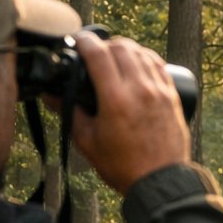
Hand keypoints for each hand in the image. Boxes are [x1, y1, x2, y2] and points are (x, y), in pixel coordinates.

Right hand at [68, 29, 190, 193]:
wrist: (160, 182)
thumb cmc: (123, 166)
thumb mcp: (88, 141)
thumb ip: (69, 113)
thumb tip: (50, 95)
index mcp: (115, 99)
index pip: (98, 54)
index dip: (84, 41)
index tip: (77, 40)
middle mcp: (140, 89)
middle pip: (121, 47)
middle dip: (104, 44)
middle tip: (95, 53)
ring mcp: (159, 91)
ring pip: (141, 52)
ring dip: (125, 49)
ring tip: (114, 57)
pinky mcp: (172, 96)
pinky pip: (158, 64)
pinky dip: (145, 57)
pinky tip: (136, 63)